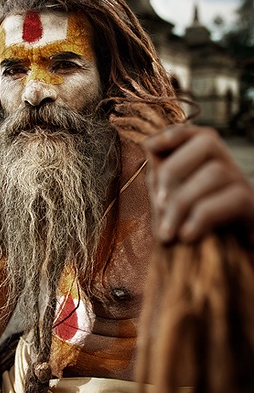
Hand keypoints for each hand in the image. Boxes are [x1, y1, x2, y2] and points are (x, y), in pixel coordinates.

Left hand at [143, 124, 253, 243]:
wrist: (220, 260)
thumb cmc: (189, 227)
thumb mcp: (169, 199)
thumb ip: (159, 175)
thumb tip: (148, 145)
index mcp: (208, 159)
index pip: (197, 132)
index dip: (174, 134)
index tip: (149, 146)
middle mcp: (229, 164)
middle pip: (208, 142)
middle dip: (174, 169)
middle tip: (158, 203)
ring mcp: (243, 183)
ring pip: (216, 172)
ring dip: (183, 202)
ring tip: (168, 233)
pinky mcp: (253, 207)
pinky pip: (232, 199)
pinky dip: (203, 217)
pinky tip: (186, 236)